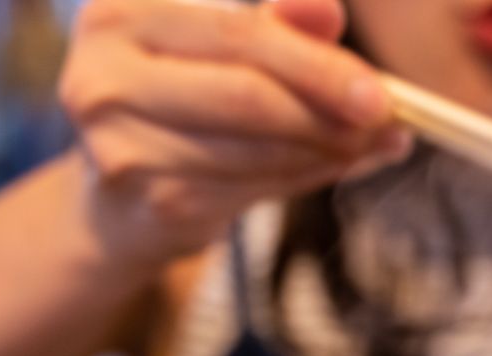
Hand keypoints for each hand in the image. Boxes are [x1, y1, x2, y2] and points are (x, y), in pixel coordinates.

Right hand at [59, 0, 411, 263]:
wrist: (115, 198)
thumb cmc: (176, 102)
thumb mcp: (218, 48)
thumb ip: (274, 26)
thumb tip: (330, 16)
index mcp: (120, 15)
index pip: (239, 38)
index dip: (316, 65)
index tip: (379, 93)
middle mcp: (104, 77)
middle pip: (247, 96)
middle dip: (328, 113)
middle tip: (388, 125)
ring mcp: (121, 146)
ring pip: (255, 151)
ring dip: (326, 152)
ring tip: (369, 146)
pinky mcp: (147, 202)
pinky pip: (250, 191)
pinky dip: (303, 180)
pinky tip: (331, 167)